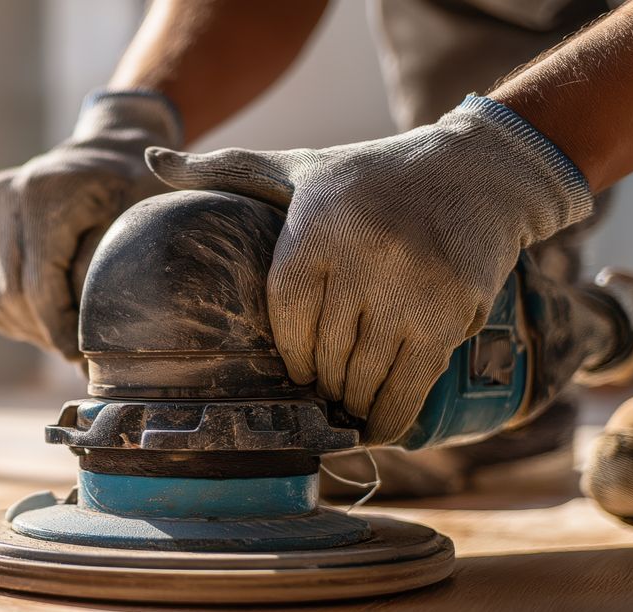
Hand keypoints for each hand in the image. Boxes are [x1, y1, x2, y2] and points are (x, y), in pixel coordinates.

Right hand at [0, 91, 181, 360]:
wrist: (111, 152)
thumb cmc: (137, 191)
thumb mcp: (138, 226)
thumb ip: (104, 275)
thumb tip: (86, 336)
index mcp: (42, 194)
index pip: (37, 288)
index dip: (59, 332)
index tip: (82, 359)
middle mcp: (3, 197)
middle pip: (9, 295)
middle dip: (43, 334)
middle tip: (77, 354)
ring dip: (26, 328)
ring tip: (63, 337)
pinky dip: (12, 313)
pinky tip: (44, 319)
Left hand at [146, 97, 592, 443]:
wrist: (480, 170)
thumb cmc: (375, 174)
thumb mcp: (300, 166)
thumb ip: (230, 169)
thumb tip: (151, 162)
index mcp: (319, 226)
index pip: (287, 317)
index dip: (291, 356)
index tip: (298, 372)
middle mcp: (364, 256)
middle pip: (326, 353)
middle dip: (324, 385)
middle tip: (325, 399)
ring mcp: (411, 287)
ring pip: (365, 376)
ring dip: (355, 405)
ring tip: (350, 411)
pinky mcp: (451, 312)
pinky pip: (411, 385)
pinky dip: (392, 418)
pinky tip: (380, 428)